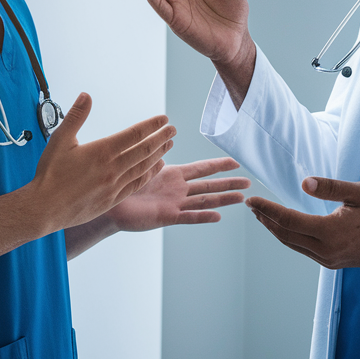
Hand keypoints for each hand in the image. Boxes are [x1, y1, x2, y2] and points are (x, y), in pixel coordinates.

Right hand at [24, 93, 174, 232]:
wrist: (44, 208)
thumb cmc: (50, 174)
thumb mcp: (60, 139)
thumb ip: (76, 116)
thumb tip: (86, 96)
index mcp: (102, 151)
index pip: (135, 134)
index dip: (152, 126)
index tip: (163, 120)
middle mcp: (113, 168)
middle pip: (145, 150)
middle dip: (161, 138)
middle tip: (172, 130)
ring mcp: (114, 185)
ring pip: (144, 167)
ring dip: (159, 154)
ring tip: (169, 145)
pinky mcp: (113, 199)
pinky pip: (137, 184)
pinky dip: (149, 174)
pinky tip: (156, 168)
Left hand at [108, 157, 251, 231]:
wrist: (110, 204)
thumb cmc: (123, 183)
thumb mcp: (142, 164)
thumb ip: (155, 155)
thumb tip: (164, 141)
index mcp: (173, 174)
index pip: (202, 168)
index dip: (219, 165)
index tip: (236, 162)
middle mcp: (178, 189)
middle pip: (209, 185)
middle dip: (229, 183)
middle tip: (249, 182)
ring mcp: (175, 204)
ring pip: (204, 201)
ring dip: (222, 200)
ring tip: (241, 199)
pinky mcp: (167, 217)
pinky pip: (188, 217)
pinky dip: (202, 217)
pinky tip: (218, 217)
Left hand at [246, 177, 359, 268]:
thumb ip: (331, 187)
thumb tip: (305, 183)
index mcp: (330, 233)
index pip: (289, 220)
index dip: (268, 210)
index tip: (253, 200)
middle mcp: (326, 251)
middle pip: (286, 235)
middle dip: (266, 220)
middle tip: (252, 206)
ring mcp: (329, 260)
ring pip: (293, 245)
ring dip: (276, 230)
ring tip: (262, 216)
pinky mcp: (333, 262)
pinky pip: (304, 250)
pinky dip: (290, 237)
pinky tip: (285, 227)